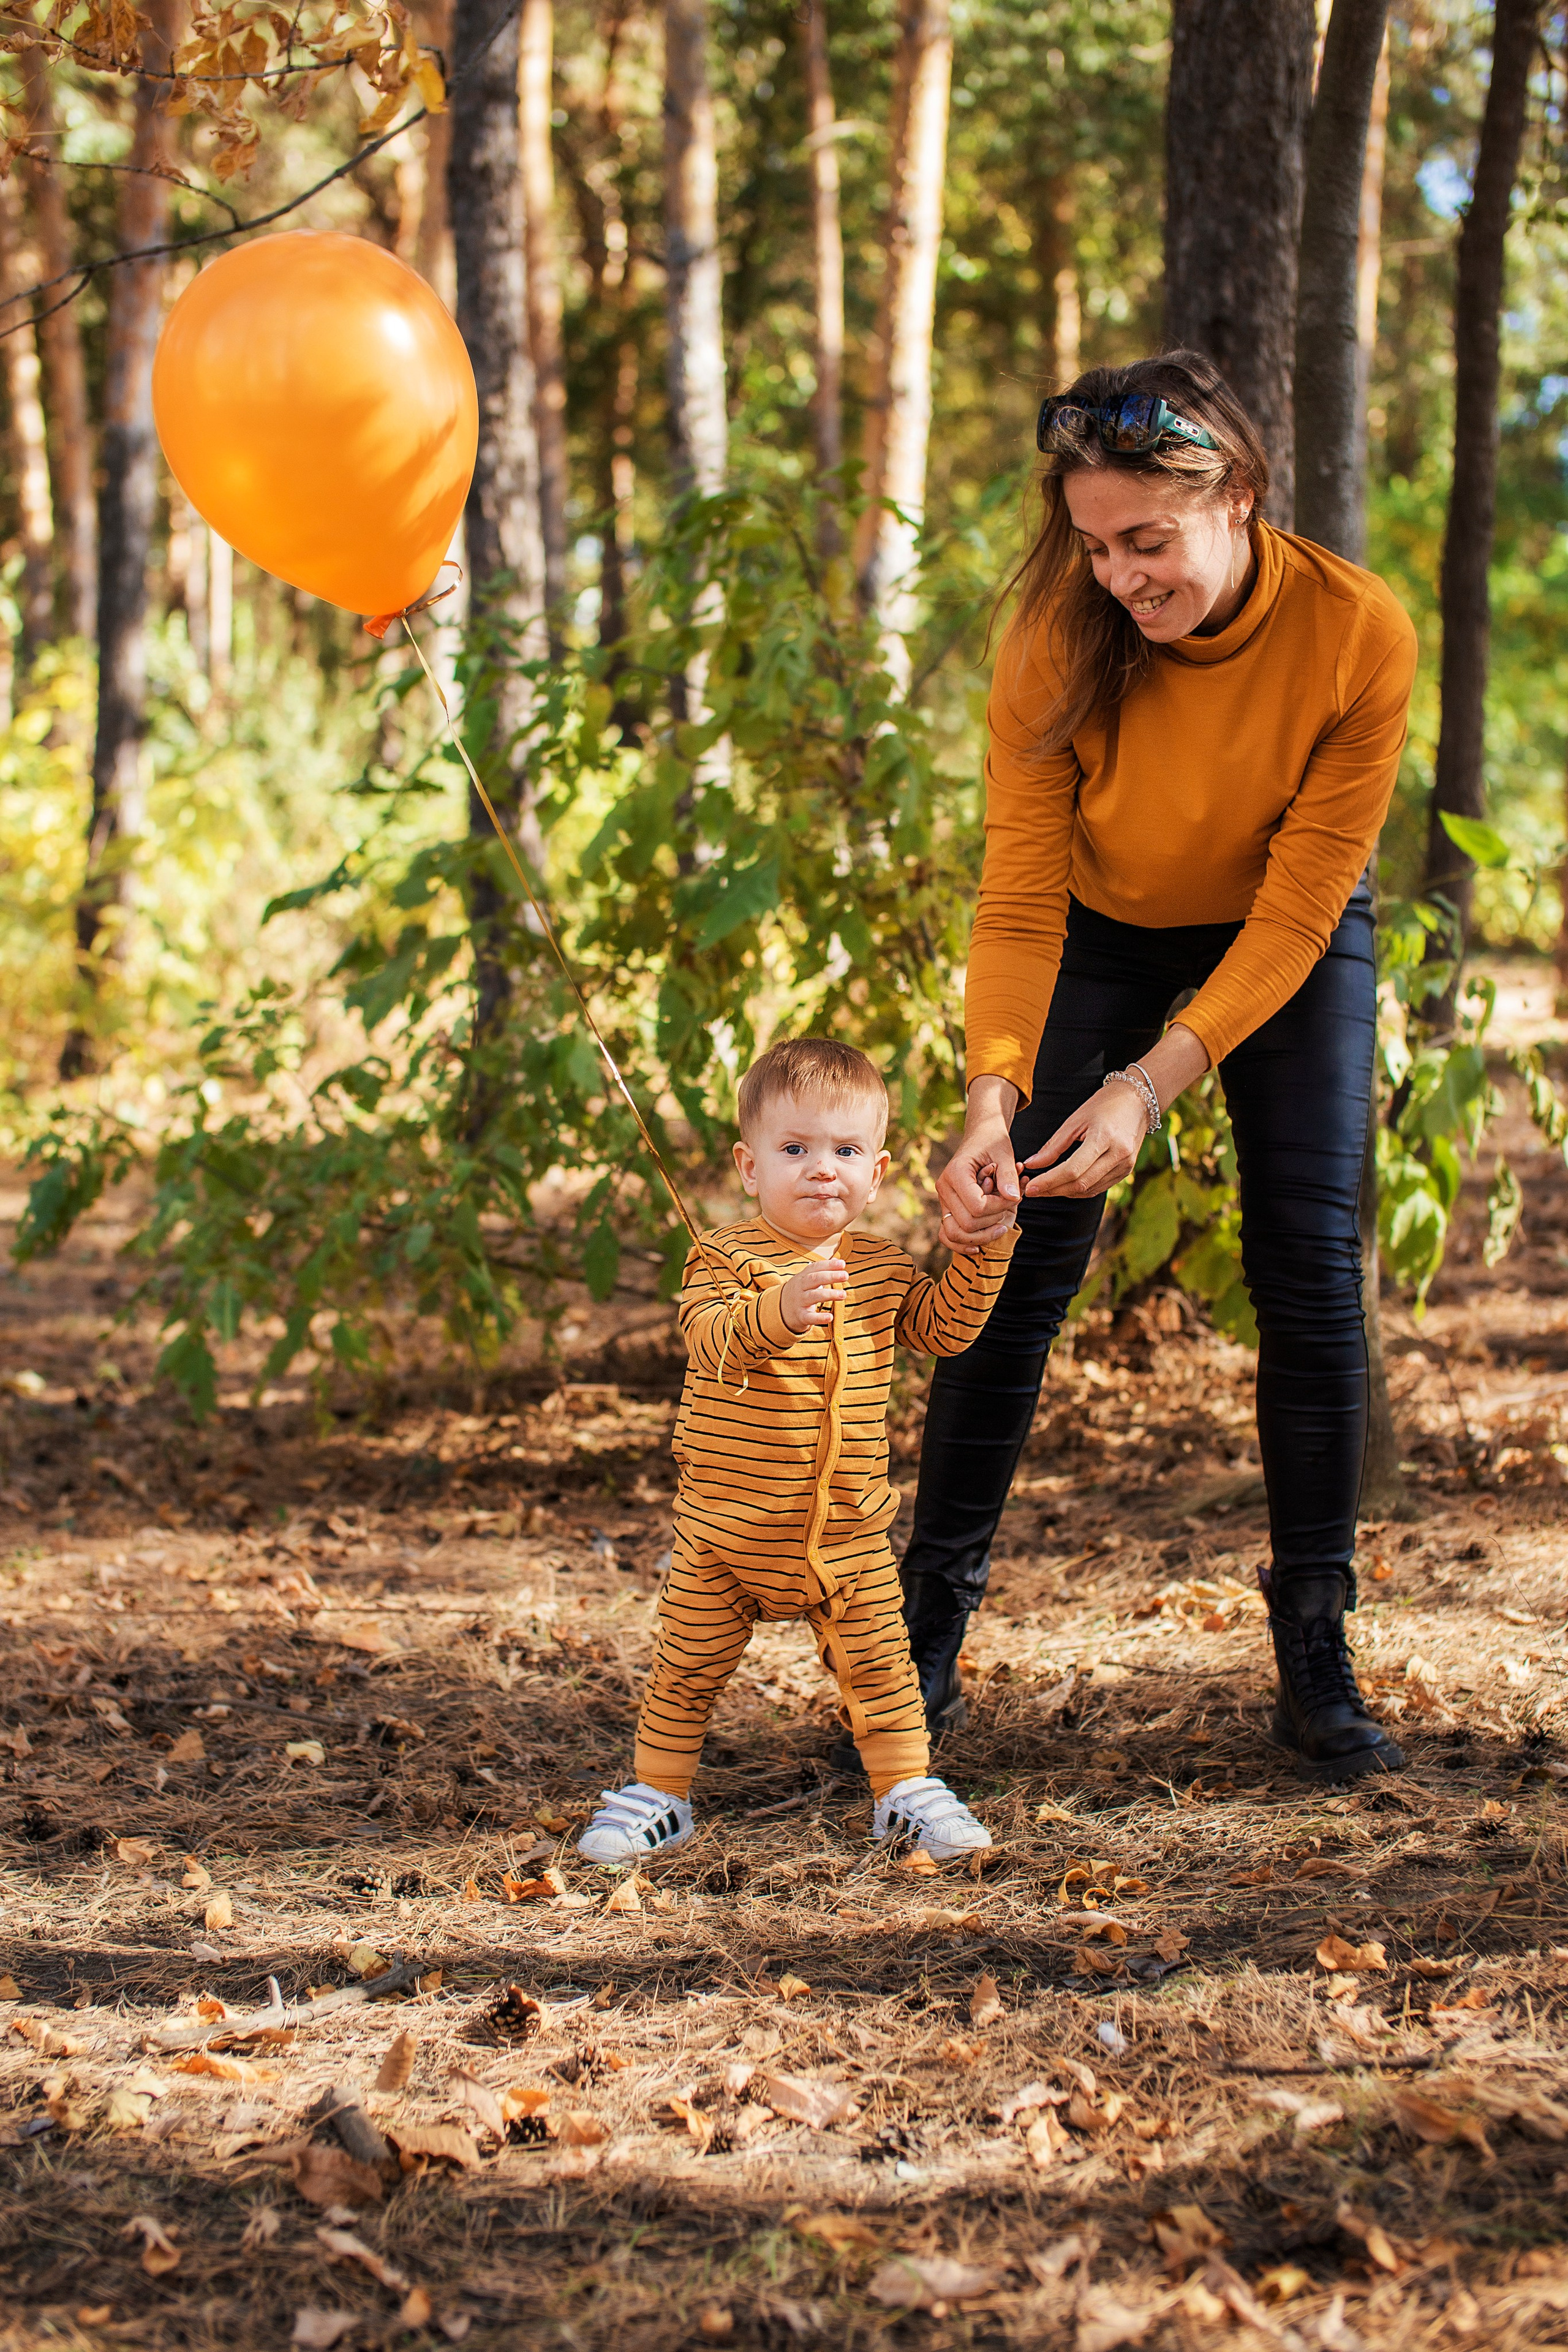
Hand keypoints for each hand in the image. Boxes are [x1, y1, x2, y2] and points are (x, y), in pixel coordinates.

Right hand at [780, 1258, 847, 1331]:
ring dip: (829, 1294)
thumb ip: (822, 1270)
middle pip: (814, 1279)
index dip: (828, 1265)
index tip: (842, 1264)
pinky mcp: (801, 1316)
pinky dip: (819, 1318)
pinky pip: (810, 1317)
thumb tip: (838, 1260)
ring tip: (843, 1294)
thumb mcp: (807, 1279)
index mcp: (802, 1276)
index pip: (815, 1268)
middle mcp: (800, 1287)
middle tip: (845, 1275)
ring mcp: (799, 1302)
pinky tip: (830, 1317)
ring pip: (813, 1296)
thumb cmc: (801, 1291)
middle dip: (830, 1276)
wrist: (781, 1310)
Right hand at [935, 1075, 1020, 1253]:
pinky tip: (979, 1246)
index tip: (1014, 1196)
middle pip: (967, 1224)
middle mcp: (944, 1189)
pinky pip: (947, 1235)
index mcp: (956, 1173)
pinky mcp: (947, 1208)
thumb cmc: (993, 1142)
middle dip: (993, 1221)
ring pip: (955, 1234)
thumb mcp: (1005, 1153)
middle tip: (1009, 1207)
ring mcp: (943, 1200)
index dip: (1000, 1208)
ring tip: (1001, 1227)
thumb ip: (1009, 1176)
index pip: (978, 1206)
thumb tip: (1013, 1198)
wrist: (980, 1136)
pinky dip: (961, 1244)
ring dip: (981, 1236)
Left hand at [1021, 1024, 1208, 1200]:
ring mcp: (1125, 1165)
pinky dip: (1078, 1190)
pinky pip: (1098, 1187)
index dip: (1049, 1181)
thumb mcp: (1075, 1120)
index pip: (1073, 1170)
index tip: (1030, 1187)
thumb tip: (1032, 1164)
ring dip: (1063, 1193)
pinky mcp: (1126, 1171)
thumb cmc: (1104, 1105)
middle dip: (1053, 1190)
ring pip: (1089, 1190)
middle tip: (1032, 1190)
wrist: (1137, 1101)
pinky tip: (1063, 1186)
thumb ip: (1054, 1145)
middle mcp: (1118, 1155)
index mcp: (1104, 1138)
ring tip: (1044, 1188)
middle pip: (1080, 1184)